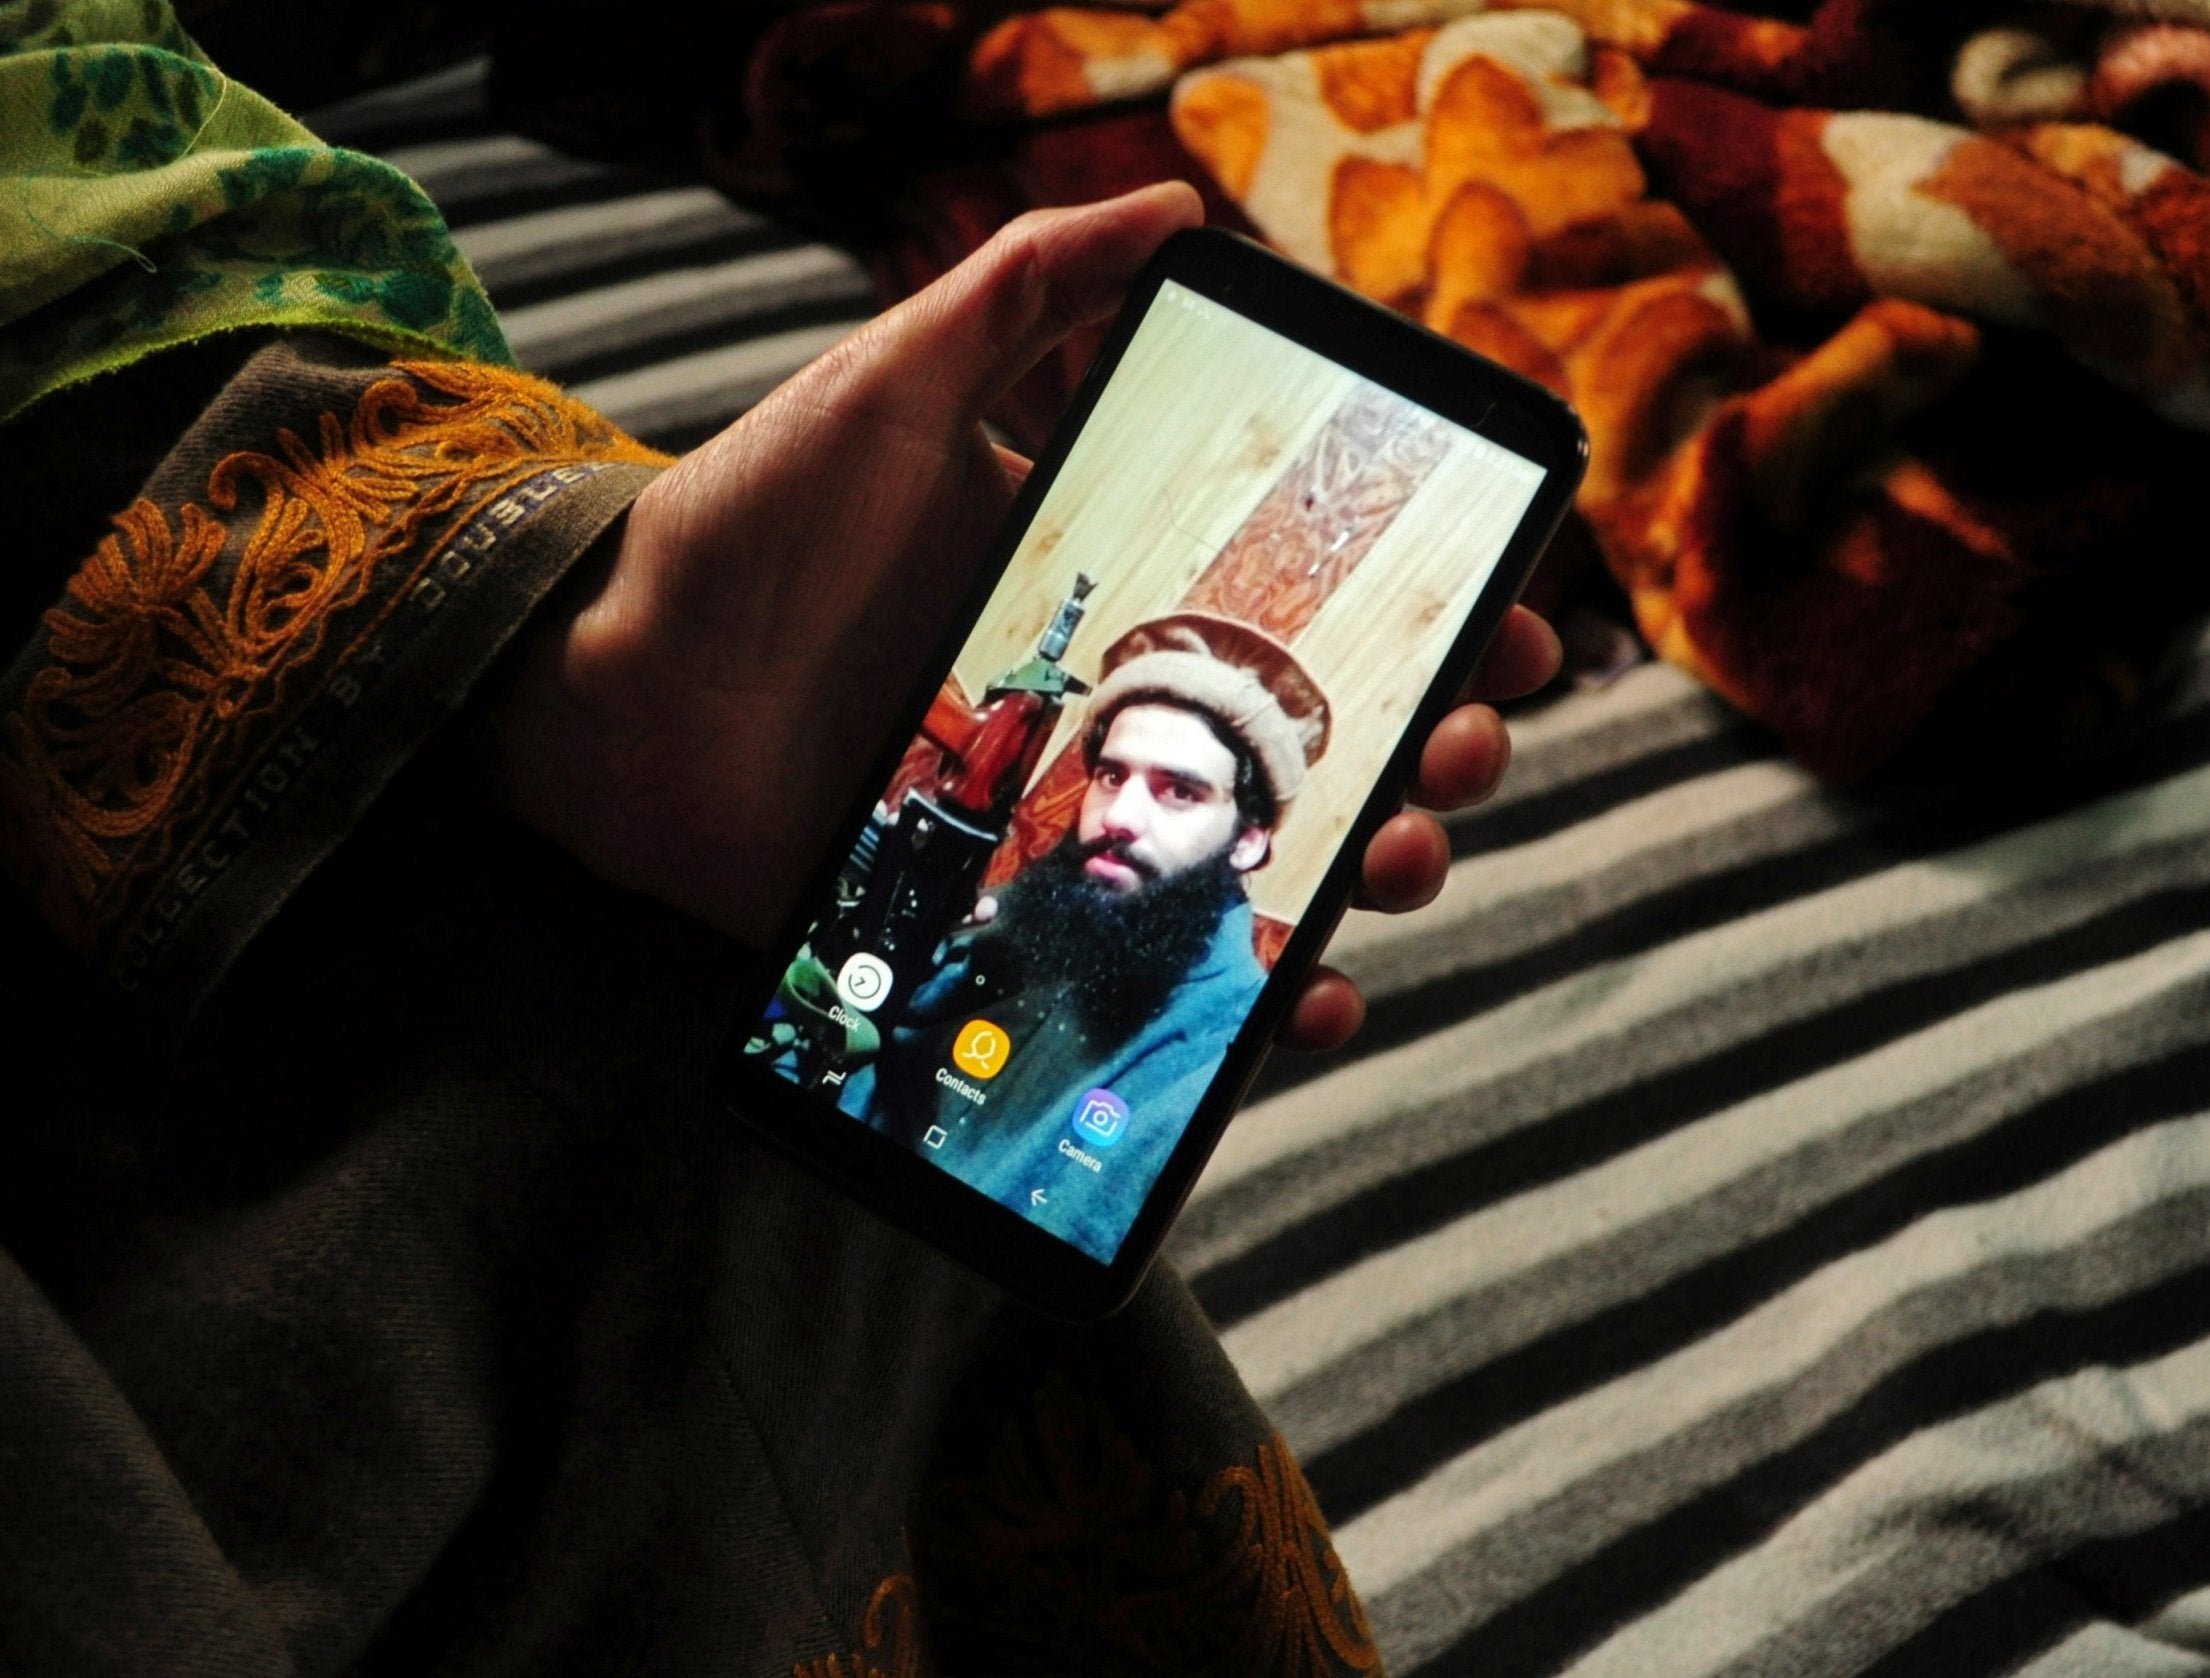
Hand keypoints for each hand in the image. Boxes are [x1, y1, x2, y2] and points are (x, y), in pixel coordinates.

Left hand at [480, 182, 1562, 1051]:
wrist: (613, 692)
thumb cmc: (748, 528)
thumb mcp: (892, 384)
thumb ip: (1023, 293)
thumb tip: (1178, 209)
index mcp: (1111, 578)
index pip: (1301, 592)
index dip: (1424, 598)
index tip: (1514, 605)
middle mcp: (1114, 699)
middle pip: (1315, 731)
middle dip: (1431, 739)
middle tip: (1471, 740)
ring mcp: (1073, 814)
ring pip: (1266, 853)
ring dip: (1372, 864)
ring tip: (1404, 862)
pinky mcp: (1016, 911)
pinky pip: (1161, 960)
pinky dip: (1253, 994)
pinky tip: (1313, 998)